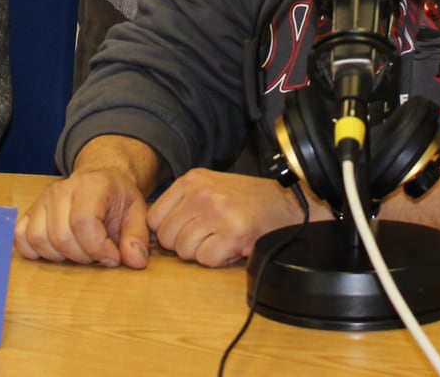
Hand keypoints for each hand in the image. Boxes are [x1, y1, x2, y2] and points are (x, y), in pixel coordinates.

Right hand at [15, 138, 157, 268]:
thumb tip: (135, 261)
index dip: (97, 248)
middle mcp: (61, 190)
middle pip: (61, 236)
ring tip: (80, 251)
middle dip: (83, 256)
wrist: (99, 179)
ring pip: (39, 239)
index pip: (83, 222)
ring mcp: (42, 200)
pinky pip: (21, 237)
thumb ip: (137, 236)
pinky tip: (56, 251)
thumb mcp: (136, 212)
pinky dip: (35, 251)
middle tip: (97, 254)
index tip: (112, 257)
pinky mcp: (30, 212)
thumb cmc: (116, 197)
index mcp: (91, 186)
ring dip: (61, 256)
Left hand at [145, 169, 303, 267]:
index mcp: (192, 179)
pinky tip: (231, 246)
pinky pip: (206, 259)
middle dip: (185, 244)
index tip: (187, 232)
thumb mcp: (211, 187)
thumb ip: (182, 202)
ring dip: (202, 253)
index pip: (153, 218)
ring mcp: (217, 212)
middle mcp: (201, 193)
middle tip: (208, 237)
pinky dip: (218, 260)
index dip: (168, 232)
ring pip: (184, 251)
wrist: (289, 203)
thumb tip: (150, 231)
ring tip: (221, 239)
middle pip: (166, 237)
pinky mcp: (233, 232)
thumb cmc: (247, 200)